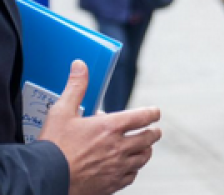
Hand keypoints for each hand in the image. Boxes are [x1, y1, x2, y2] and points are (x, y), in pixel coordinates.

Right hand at [38, 61, 161, 194]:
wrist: (43, 180)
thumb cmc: (52, 146)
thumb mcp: (61, 112)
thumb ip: (76, 87)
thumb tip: (80, 65)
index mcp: (111, 127)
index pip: (145, 116)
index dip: (153, 113)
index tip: (154, 112)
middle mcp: (119, 147)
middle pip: (150, 137)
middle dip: (153, 132)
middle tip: (152, 130)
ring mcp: (117, 167)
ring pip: (144, 157)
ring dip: (145, 150)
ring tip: (142, 147)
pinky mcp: (112, 184)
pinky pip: (132, 176)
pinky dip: (132, 170)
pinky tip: (126, 167)